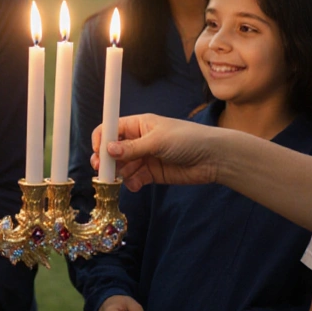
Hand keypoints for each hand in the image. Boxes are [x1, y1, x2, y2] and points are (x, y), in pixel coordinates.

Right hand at [92, 114, 221, 191]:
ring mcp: (145, 157)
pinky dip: (132, 183)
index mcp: (138, 125)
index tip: (98, 151)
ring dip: (119, 173)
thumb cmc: (187, 139)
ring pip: (122, 166)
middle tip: (102, 170)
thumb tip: (107, 150)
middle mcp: (139, 140)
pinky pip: (135, 178)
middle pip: (113, 149)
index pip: (111, 128)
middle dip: (106, 160)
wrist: (213, 158)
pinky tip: (136, 185)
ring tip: (122, 179)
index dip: (101, 139)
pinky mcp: (152, 173)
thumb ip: (132, 148)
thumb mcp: (158, 141)